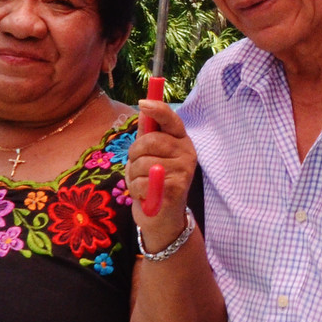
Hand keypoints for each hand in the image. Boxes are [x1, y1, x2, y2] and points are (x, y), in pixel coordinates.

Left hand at [126, 100, 196, 239]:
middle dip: (134, 153)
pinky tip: (145, 194)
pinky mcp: (178, 187)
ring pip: (144, 162)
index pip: (171, 119)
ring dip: (134, 175)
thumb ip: (147, 134)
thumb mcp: (148, 156)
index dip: (157, 109)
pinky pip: (145, 181)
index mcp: (181, 140)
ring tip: (142, 183)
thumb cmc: (153, 182)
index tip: (142, 103)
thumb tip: (144, 108)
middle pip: (151, 140)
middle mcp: (187, 152)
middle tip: (136, 165)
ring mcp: (184, 170)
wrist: (162, 219)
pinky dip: (137, 189)